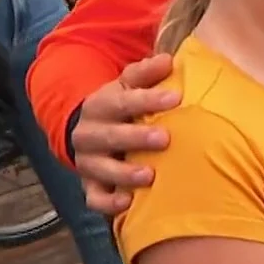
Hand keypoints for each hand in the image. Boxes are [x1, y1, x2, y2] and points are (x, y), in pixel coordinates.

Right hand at [72, 55, 179, 214]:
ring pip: (101, 169)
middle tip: (164, 139)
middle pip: (110, 136)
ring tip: (150, 176)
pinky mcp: (89, 185)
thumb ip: (146, 73)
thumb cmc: (121, 106)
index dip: (148, 99)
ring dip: (124, 174)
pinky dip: (108, 203)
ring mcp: (87, 161)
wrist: (89, 129)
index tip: (175, 98)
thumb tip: (168, 60)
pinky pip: (94, 198)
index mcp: (101, 105)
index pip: (123, 100)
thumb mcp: (128, 84)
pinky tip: (128, 203)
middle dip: (136, 137)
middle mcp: (89, 133)